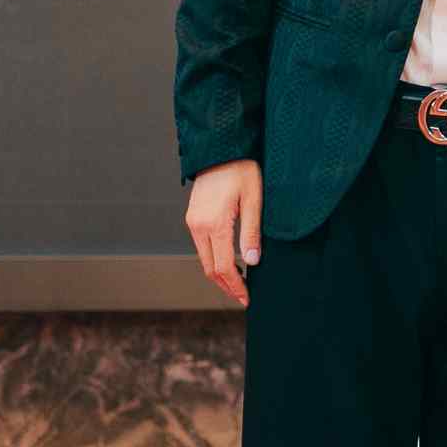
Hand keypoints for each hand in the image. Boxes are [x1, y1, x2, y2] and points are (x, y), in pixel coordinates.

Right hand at [185, 160, 261, 306]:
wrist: (220, 148)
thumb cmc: (242, 170)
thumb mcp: (254, 200)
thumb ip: (252, 232)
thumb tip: (252, 262)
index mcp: (214, 224)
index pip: (223, 266)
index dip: (236, 286)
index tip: (247, 298)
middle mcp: (198, 226)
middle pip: (209, 268)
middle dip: (226, 285)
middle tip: (243, 297)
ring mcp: (192, 222)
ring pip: (203, 258)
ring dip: (219, 274)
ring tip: (239, 284)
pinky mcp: (193, 217)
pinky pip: (202, 246)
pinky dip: (214, 260)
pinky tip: (228, 263)